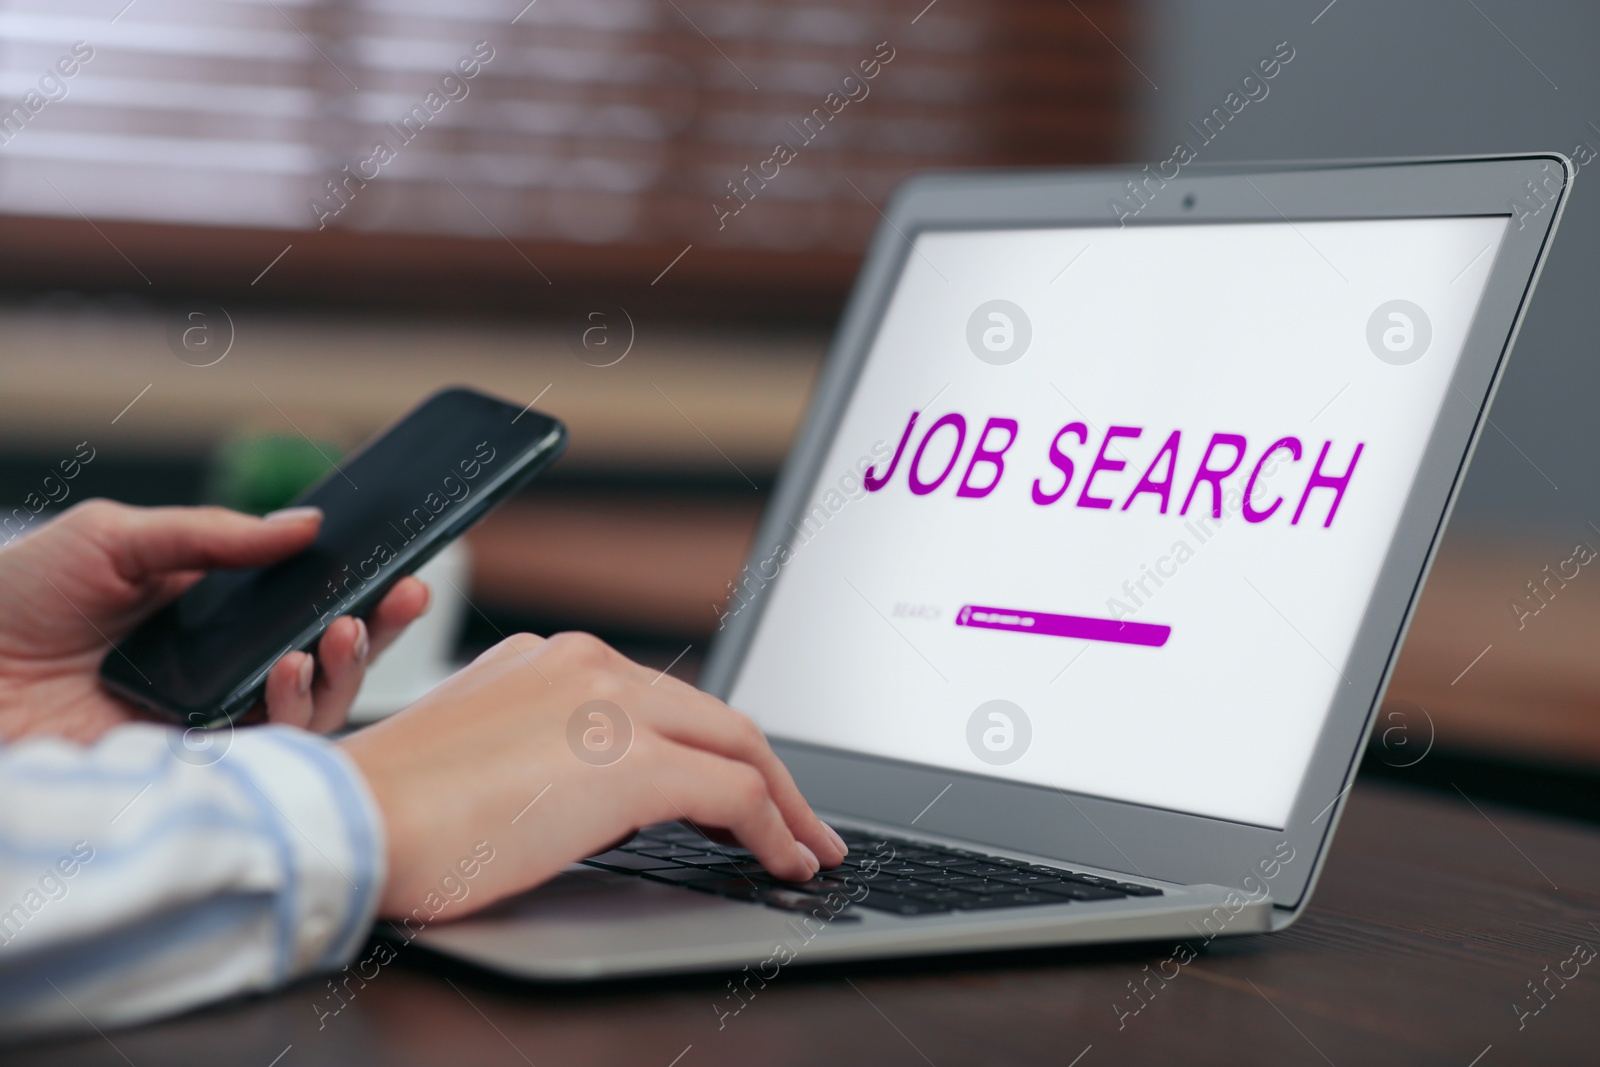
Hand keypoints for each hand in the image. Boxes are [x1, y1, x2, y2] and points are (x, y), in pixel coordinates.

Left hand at [0, 499, 428, 742]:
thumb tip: (307, 525)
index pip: (302, 606)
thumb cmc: (13, 602)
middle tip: (402, 596)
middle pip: (325, 660)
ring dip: (342, 669)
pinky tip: (289, 669)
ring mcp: (208, 725)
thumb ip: (214, 536)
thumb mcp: (115, 538)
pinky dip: (294, 710)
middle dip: (376, 630)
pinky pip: (270, 752)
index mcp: (207, 617)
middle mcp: (219, 674)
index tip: (400, 568)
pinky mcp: (190, 771)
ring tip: (336, 633)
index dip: (358, 590)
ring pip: (312, 711)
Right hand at [341, 631, 849, 916]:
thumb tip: (619, 803)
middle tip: (804, 825)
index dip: (718, 752)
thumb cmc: (396, 812)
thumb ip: (557, 757)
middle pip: (717, 720)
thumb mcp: (489, 759)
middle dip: (773, 778)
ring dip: (784, 805)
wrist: (349, 820)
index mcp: (555, 661)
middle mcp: (592, 666)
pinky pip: (734, 796)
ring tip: (807, 850)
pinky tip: (784, 864)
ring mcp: (615, 706)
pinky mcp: (632, 760)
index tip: (746, 792)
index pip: (665, 704)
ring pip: (739, 748)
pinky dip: (773, 832)